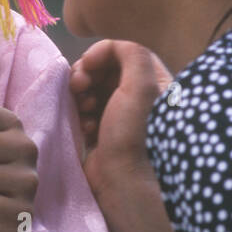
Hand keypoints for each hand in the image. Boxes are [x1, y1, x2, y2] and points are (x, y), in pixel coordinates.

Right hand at [69, 40, 172, 203]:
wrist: (123, 183)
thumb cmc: (134, 134)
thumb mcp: (141, 86)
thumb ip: (131, 54)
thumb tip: (107, 48)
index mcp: (153, 82)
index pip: (122, 52)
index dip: (100, 54)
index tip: (87, 66)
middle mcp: (138, 96)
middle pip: (103, 69)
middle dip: (86, 74)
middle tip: (78, 87)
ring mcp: (119, 115)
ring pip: (90, 89)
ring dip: (81, 94)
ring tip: (82, 109)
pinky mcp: (102, 132)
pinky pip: (84, 111)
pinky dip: (80, 114)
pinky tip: (85, 128)